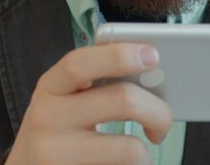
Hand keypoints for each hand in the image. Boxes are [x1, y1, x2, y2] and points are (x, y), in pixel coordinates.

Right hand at [5, 43, 172, 164]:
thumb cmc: (58, 129)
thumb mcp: (66, 99)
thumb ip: (98, 82)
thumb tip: (152, 72)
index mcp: (51, 85)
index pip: (80, 63)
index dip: (119, 55)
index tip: (153, 55)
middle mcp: (47, 116)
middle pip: (122, 100)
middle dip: (159, 111)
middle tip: (163, 123)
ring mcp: (53, 152)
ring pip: (129, 148)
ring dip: (147, 153)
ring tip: (142, 154)